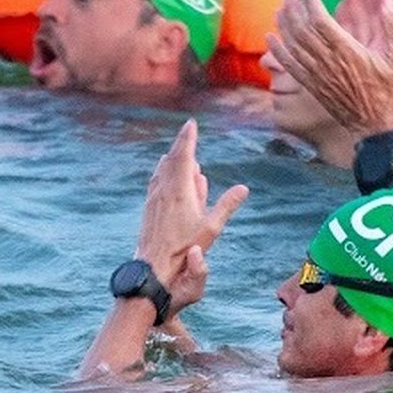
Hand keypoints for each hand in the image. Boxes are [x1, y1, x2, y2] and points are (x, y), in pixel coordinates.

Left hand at [134, 120, 248, 312]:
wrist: (153, 268)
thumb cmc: (184, 251)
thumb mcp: (211, 229)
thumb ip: (226, 206)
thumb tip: (243, 188)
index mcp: (180, 191)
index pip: (184, 156)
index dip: (188, 139)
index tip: (191, 124)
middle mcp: (164, 190)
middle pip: (172, 159)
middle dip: (181, 143)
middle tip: (188, 129)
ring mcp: (154, 198)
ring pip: (162, 169)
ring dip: (171, 156)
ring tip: (177, 148)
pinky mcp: (149, 207)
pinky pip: (156, 180)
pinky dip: (162, 170)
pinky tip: (162, 172)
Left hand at [266, 0, 392, 139]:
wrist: (375, 125)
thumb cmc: (389, 91)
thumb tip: (386, 1)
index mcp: (347, 51)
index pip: (320, 21)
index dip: (311, 2)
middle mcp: (327, 62)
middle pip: (301, 30)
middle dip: (293, 9)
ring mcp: (317, 75)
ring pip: (293, 45)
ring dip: (284, 24)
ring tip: (279, 7)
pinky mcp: (312, 86)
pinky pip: (289, 66)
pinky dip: (277, 50)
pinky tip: (270, 37)